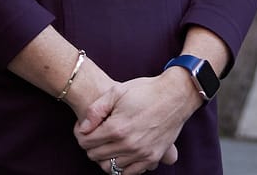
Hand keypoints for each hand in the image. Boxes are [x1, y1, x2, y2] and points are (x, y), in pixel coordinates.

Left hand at [74, 72, 200, 173]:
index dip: (80, 134)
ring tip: (107, 143)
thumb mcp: (116, 91)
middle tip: (94, 134)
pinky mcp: (153, 158)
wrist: (175, 95)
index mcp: (117, 128)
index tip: (84, 128)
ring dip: (104, 156)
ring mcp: (142, 154)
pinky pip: (130, 173)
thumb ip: (96, 110)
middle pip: (95, 156)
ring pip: (110, 167)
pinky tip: (121, 153)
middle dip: (90, 145)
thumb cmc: (144, 90)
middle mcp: (128, 145)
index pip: (86, 142)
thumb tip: (83, 127)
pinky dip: (121, 166)